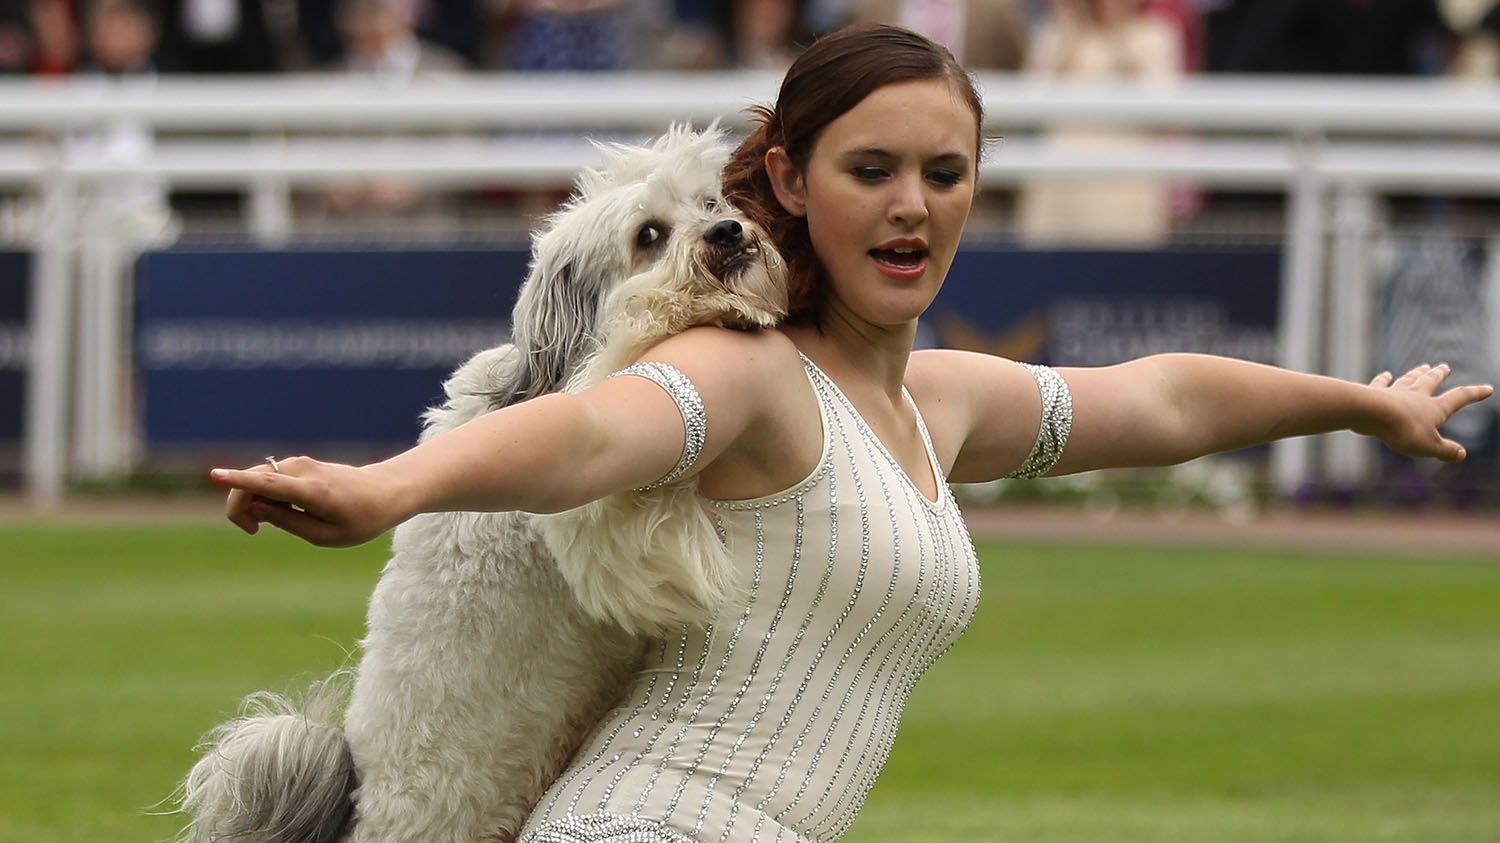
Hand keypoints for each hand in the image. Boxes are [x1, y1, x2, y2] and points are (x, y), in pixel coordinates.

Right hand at [210, 456, 408, 546]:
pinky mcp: (298, 465)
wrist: (386, 492)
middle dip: (239, 507)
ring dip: (252, 502)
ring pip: (257, 479)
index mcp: (312, 491)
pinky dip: (264, 495)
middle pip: (252, 482)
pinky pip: (268, 478)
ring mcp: (300, 464)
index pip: (267, 482)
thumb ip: (287, 522)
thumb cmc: (361, 519)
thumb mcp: (326, 535)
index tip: (213, 474)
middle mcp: (302, 470)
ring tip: (271, 523)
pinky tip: (283, 509)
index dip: (237, 480)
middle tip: (254, 532)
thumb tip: (254, 508)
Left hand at [1360, 363, 1493, 460]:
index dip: (1475, 394)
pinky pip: (1381, 384)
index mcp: (1434, 408)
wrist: (1370, 413)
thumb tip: (1461, 455)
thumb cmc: (1402, 430)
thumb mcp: (1428, 446)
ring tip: (1423, 366)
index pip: (1460, 398)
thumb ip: (1445, 451)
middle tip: (1445, 366)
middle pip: (1431, 381)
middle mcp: (1416, 396)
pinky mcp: (1375, 394)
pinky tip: (1386, 374)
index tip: (1487, 388)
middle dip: (1440, 375)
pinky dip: (1384, 379)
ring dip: (1417, 373)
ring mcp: (1395, 392)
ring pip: (1409, 379)